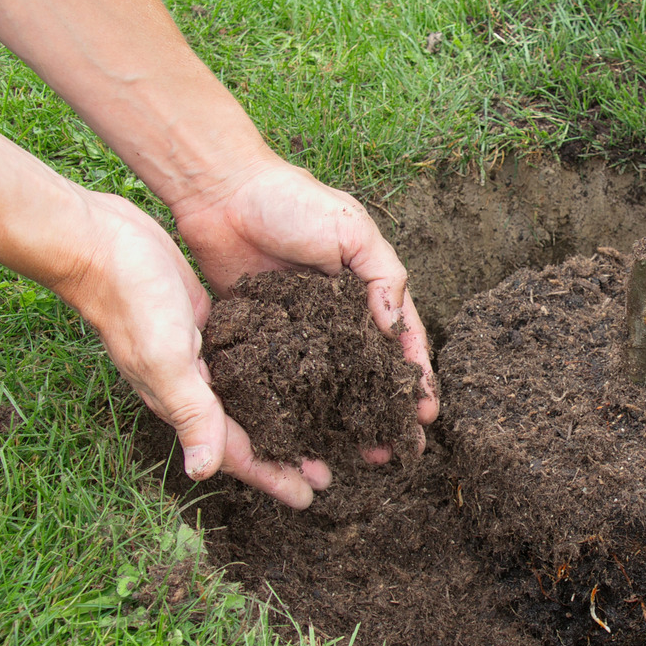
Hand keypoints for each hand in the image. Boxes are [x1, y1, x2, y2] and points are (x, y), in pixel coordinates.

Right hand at [57, 190, 328, 507]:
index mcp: (183, 402)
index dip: (272, 477)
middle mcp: (193, 387)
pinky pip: (244, 360)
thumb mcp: (166, 359)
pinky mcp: (206, 325)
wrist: (98, 242)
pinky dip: (270, 374)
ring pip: (248, 399)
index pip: (235, 453)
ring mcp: (199, 357)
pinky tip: (296, 371)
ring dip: (282, 416)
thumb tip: (202, 473)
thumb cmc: (130, 301)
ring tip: (319, 426)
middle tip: (328, 470)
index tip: (309, 498)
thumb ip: (190, 412)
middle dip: (285, 454)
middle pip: (248, 432)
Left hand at [169, 158, 438, 461]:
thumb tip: (396, 327)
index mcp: (366, 290)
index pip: (401, 341)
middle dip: (384, 412)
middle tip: (397, 450)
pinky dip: (292, 408)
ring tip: (356, 455)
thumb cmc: (291, 201)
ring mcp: (298, 332)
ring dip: (342, 420)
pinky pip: (279, 379)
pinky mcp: (259, 338)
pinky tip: (302, 436)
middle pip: (367, 375)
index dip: (416, 378)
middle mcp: (336, 317)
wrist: (220, 191)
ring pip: (327, 386)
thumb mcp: (352, 230)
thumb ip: (381, 276)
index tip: (425, 415)